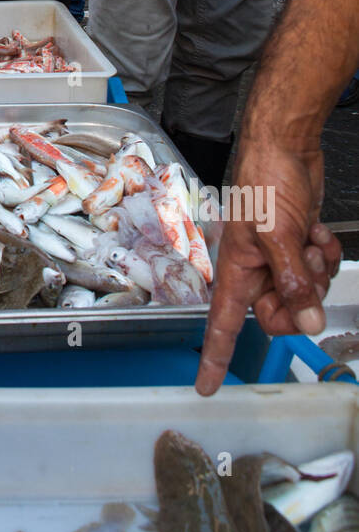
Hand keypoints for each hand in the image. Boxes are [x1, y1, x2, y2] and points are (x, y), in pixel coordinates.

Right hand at [196, 133, 340, 395]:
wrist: (286, 144)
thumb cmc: (265, 180)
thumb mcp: (277, 236)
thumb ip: (292, 283)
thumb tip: (307, 325)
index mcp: (236, 269)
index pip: (222, 323)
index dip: (215, 356)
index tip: (207, 387)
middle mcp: (255, 268)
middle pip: (278, 314)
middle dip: (300, 298)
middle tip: (304, 266)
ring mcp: (278, 256)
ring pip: (304, 293)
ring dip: (315, 270)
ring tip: (310, 240)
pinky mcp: (298, 243)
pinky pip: (316, 269)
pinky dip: (323, 253)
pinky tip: (317, 232)